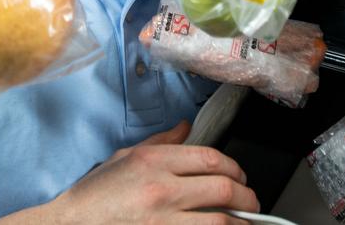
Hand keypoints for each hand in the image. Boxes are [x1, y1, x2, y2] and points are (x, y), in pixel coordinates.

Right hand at [41, 120, 259, 223]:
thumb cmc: (93, 196)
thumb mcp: (125, 157)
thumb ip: (161, 142)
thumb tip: (187, 128)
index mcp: (153, 161)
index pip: (210, 158)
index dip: (234, 168)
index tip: (239, 176)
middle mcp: (161, 189)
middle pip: (222, 188)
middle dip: (246, 196)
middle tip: (251, 202)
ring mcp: (162, 220)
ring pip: (219, 220)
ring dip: (240, 222)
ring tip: (245, 222)